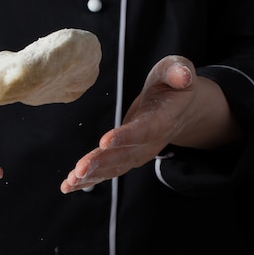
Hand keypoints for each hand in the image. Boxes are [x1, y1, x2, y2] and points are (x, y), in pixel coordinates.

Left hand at [60, 55, 239, 192]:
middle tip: (79, 170)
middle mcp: (150, 143)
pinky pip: (108, 171)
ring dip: (92, 176)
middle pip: (124, 155)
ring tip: (70, 182)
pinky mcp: (127, 158)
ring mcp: (138, 154)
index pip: (144, 130)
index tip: (105, 141)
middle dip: (100, 163)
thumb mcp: (177, 69)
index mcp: (162, 120)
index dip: (126, 137)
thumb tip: (183, 75)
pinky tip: (69, 185)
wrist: (178, 107)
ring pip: (114, 168)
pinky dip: (88, 180)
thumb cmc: (172, 85)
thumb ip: (178, 71)